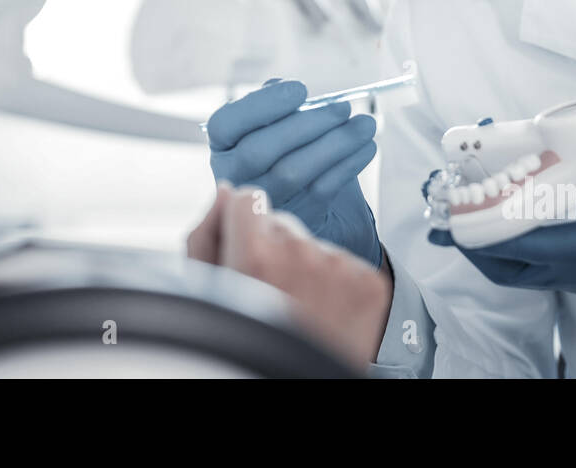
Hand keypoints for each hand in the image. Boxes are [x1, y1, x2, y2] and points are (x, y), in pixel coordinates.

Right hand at [188, 183, 391, 367]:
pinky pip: (344, 263)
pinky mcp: (369, 281)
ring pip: (313, 244)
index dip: (243, 223)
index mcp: (256, 255)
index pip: (249, 198)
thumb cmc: (246, 348)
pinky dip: (335, 284)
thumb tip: (225, 192)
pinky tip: (325, 314)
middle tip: (271, 292)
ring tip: (299, 308)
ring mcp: (340, 267)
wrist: (300, 383)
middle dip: (274, 248)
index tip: (245, 248)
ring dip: (305, 267)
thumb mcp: (209, 295)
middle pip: (282, 223)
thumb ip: (207, 236)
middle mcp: (302, 254)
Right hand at [205, 79, 381, 266]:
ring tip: (364, 124)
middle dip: (306, 125)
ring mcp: (262, 198)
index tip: (301, 89)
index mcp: (224, 144)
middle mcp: (234, 174)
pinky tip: (366, 147)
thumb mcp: (269, 122)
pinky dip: (348, 165)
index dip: (262, 105)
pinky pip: (320, 189)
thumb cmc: (281, 144)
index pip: (226, 124)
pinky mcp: (293, 214)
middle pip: (260, 150)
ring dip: (335, 144)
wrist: (296, 195)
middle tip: (342, 107)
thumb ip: (273, 102)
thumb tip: (291, 92)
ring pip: (293, 172)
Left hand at [430, 141, 575, 302]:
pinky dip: (515, 248)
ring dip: (490, 248)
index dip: (482, 231)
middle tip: (443, 216)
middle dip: (472, 244)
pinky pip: (540, 266)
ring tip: (463, 219)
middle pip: (509, 268)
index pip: (521, 247)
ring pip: (522, 272)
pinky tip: (510, 218)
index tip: (452, 210)